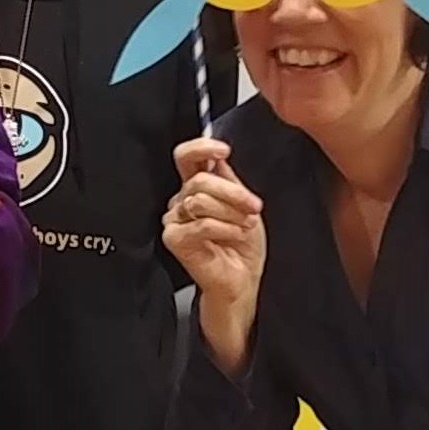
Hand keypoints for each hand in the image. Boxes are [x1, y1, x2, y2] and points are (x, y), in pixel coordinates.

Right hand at [164, 138, 266, 374]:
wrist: (242, 281)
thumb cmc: (243, 246)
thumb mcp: (244, 205)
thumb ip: (229, 181)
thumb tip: (219, 158)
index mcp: (196, 187)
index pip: (186, 157)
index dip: (200, 148)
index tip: (222, 151)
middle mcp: (181, 201)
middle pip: (200, 180)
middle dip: (233, 192)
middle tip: (254, 206)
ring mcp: (174, 220)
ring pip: (201, 200)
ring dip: (232, 213)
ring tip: (245, 225)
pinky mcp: (174, 239)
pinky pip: (201, 224)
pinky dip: (225, 228)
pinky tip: (234, 235)